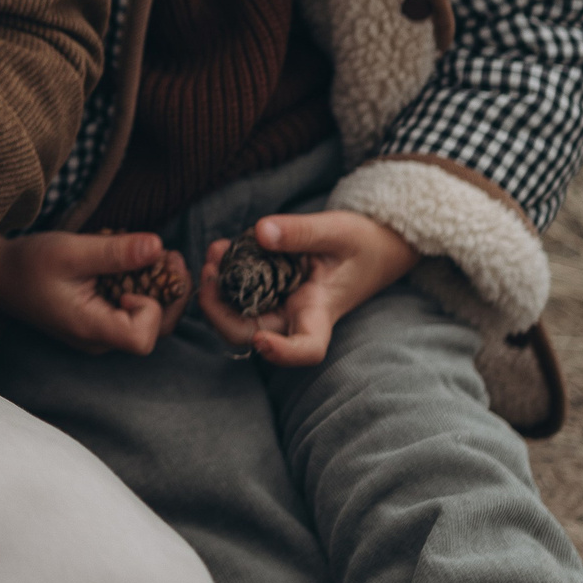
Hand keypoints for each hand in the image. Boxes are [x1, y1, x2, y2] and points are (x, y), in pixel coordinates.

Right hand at [0, 231, 189, 354]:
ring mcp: (101, 331)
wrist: (0, 273)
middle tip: (169, 253)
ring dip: (161, 285)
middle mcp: (99, 338)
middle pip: (158, 329)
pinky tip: (137, 260)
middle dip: (171, 290)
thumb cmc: (29, 263)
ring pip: (151, 318)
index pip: (143, 337)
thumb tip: (159, 246)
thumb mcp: (70, 250)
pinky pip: (135, 308)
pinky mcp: (101, 318)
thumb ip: (115, 252)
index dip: (153, 307)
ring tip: (157, 252)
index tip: (136, 277)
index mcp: (90, 328)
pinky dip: (145, 284)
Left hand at [196, 209, 418, 366]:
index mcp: (320, 311)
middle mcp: (296, 316)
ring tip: (215, 252)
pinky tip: (222, 249)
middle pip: (252, 335)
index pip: (306, 348)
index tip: (261, 341)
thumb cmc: (363, 242)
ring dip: (217, 291)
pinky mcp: (270, 292)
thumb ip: (300, 232)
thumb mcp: (337, 230)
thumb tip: (260, 231)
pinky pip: (239, 293)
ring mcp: (280, 306)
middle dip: (219, 312)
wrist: (374, 246)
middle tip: (208, 272)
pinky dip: (225, 274)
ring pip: (238, 316)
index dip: (282, 353)